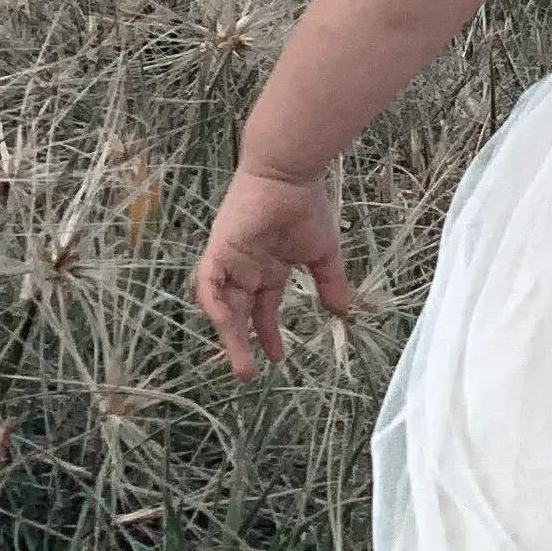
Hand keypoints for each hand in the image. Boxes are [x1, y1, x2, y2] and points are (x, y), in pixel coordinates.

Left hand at [194, 166, 354, 379]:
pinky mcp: (218, 250)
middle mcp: (245, 269)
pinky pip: (207, 283)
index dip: (267, 335)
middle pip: (238, 314)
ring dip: (227, 333)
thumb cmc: (306, 207)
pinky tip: (223, 323)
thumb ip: (330, 284)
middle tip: (247, 374)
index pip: (263, 310)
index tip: (277, 359)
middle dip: (241, 345)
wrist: (290, 176)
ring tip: (240, 361)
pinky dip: (213, 304)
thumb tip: (344, 313)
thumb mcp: (323, 254)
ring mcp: (229, 261)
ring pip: (220, 305)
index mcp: (267, 269)